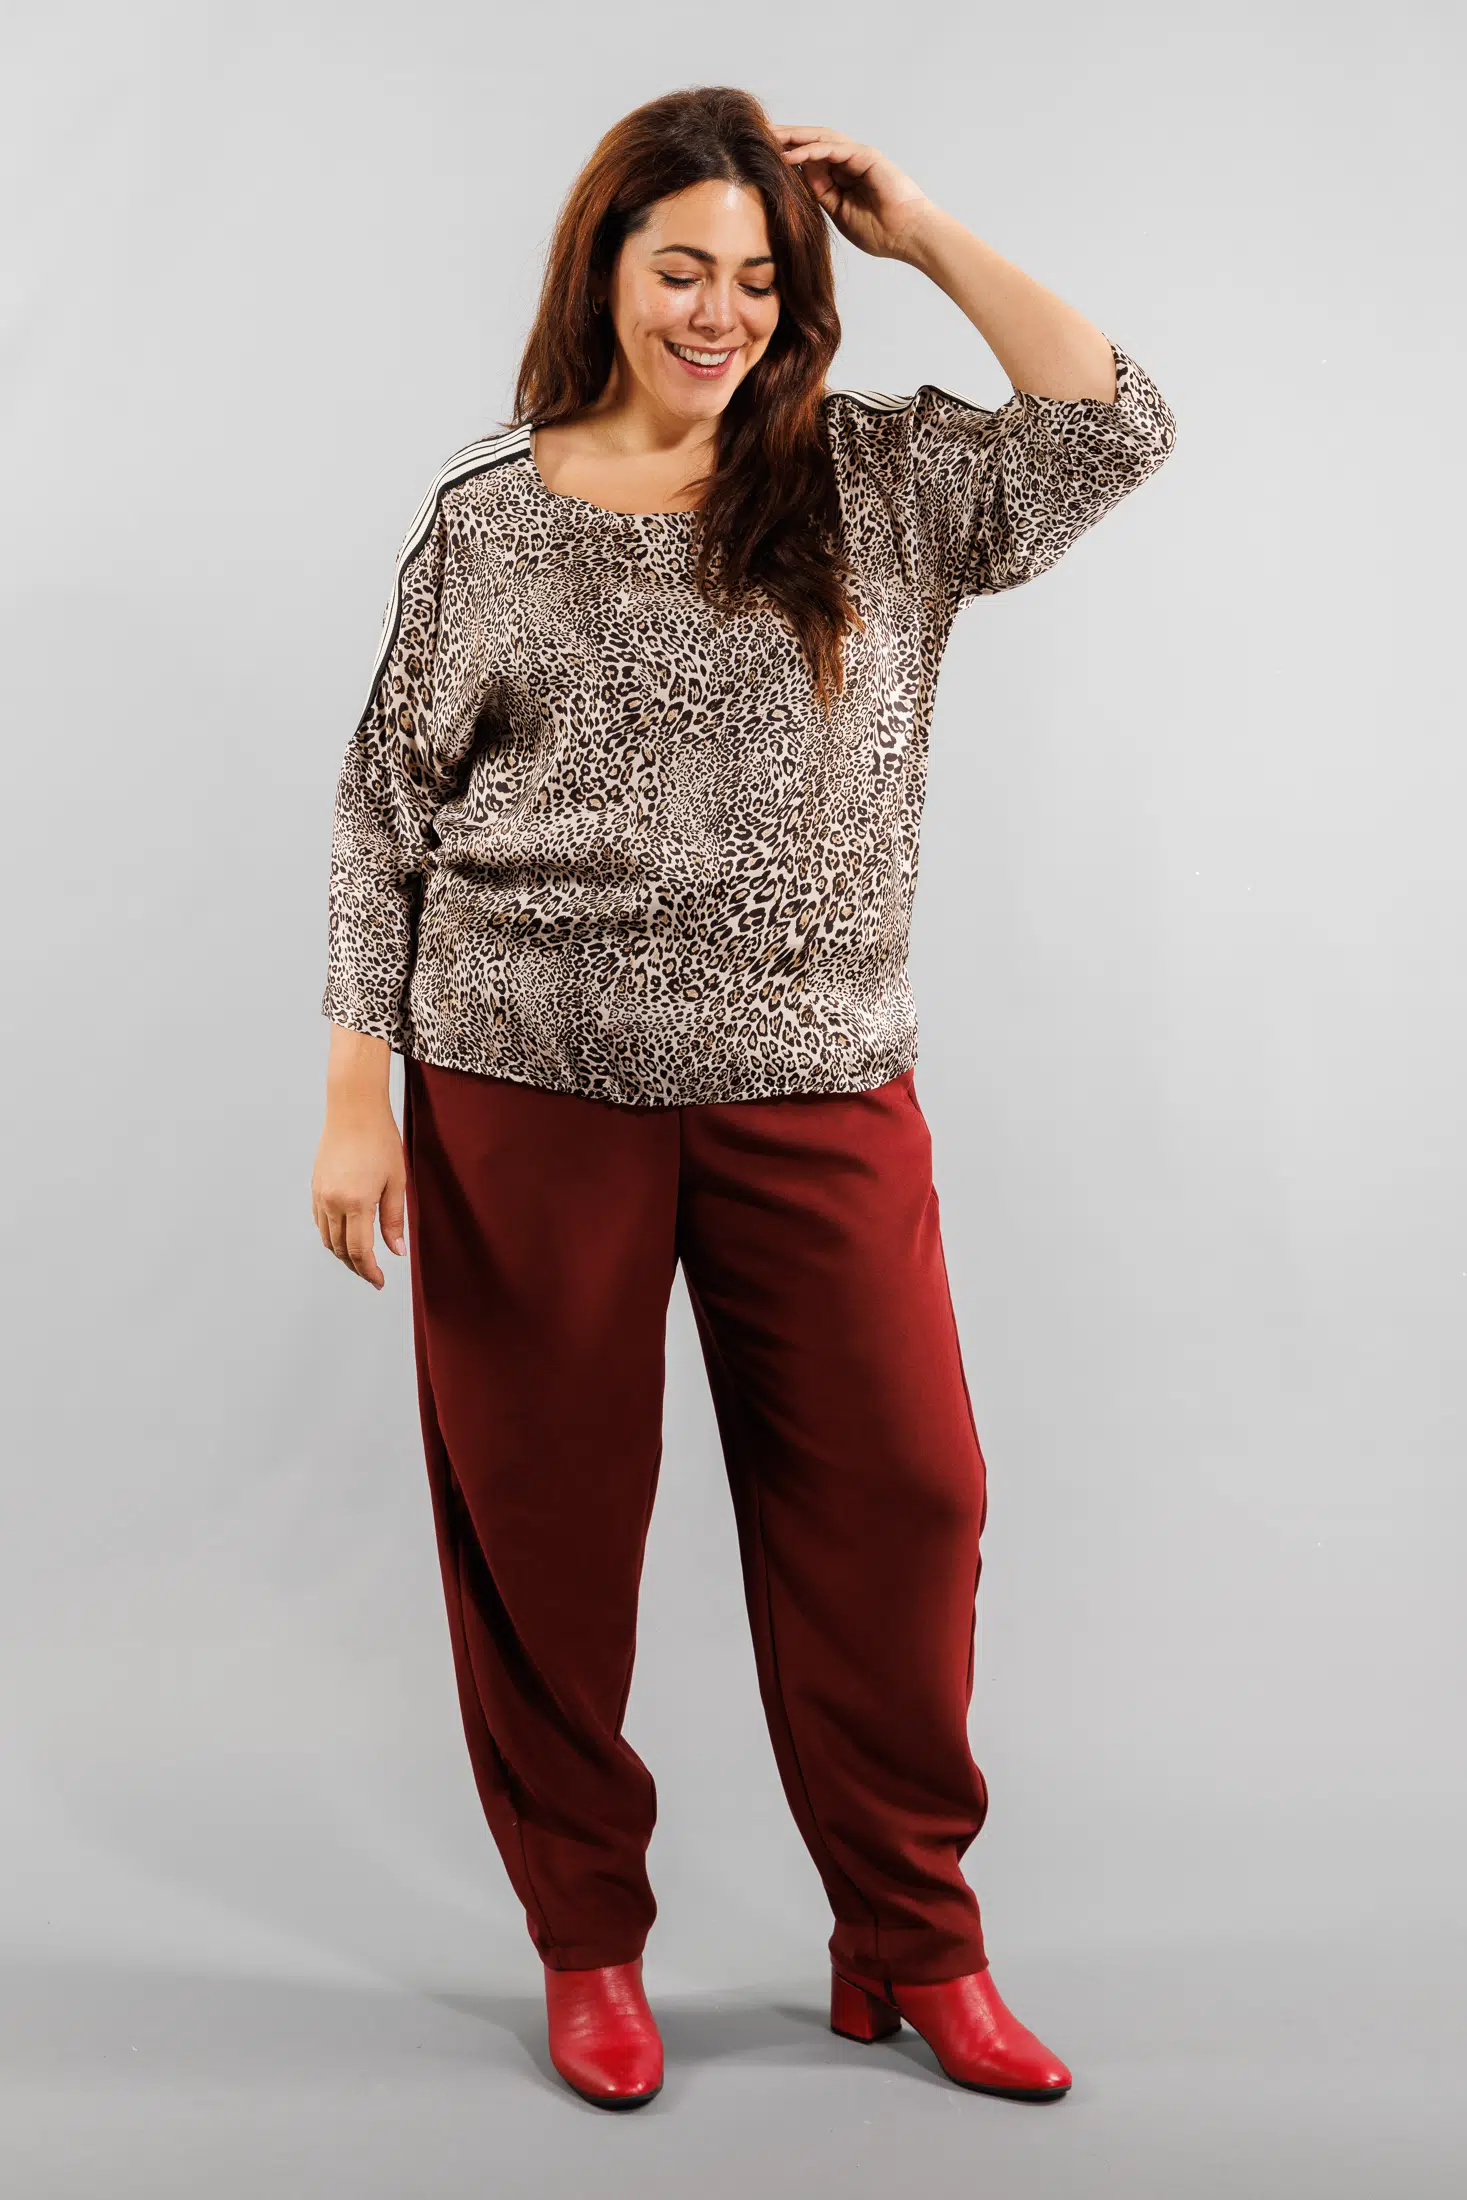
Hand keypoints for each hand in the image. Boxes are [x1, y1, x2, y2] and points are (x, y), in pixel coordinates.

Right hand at [312, 1096, 406, 1289]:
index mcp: (357, 1203)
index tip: (379, 1282)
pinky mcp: (315, 1187)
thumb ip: (394, 1219)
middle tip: (373, 1275)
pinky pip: (320, 1222)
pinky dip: (331, 1236)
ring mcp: (321, 1195)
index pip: (360, 1251)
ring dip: (342, 1255)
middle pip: (341, 1250)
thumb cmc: (381, 1141)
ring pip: (327, 1239)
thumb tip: (397, 1251)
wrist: (353, 1109)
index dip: (370, 1272)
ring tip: (360, 1260)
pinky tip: (345, 1237)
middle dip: (357, 1267)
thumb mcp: (396, 1181)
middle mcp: (333, 1203)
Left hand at [771, 124, 937, 260]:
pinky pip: (832, 149)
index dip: (786, 155)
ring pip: (820, 139)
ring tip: (768, 137)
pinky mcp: (866, 156)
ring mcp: (858, 156)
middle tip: (758, 135)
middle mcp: (850, 161)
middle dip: (785, 138)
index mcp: (843, 176)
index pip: (810, 159)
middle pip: (812, 142)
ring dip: (793, 137)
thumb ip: (821, 195)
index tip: (761, 156)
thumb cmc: (881, 232)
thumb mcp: (839, 213)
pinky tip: (789, 155)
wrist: (909, 236)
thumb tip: (796, 180)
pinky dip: (810, 151)